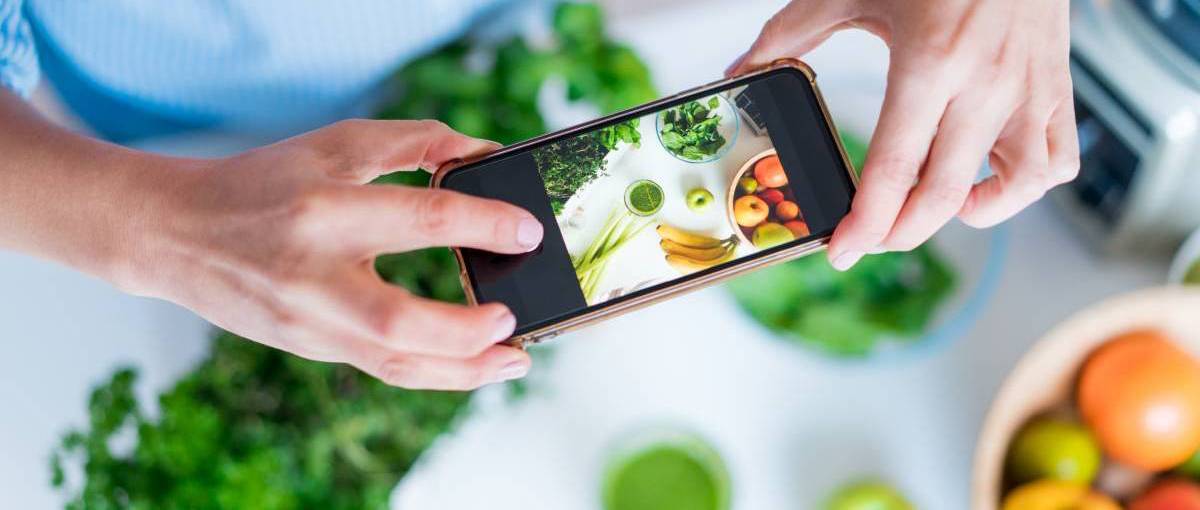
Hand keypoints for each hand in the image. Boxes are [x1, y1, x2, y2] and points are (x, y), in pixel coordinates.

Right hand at [126, 120, 542, 389]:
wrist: (176, 234)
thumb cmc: (265, 181)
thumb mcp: (336, 143)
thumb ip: (415, 142)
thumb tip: (484, 156)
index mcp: (324, 209)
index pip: (421, 219)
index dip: (484, 225)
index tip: (527, 231)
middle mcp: (314, 274)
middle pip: (399, 321)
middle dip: (467, 330)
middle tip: (513, 319)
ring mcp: (309, 321)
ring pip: (393, 363)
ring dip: (463, 371)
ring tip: (515, 360)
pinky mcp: (311, 347)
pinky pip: (382, 370)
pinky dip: (434, 372)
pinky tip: (473, 364)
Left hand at [728, 0, 1078, 269]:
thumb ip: (792, 33)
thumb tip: (744, 70)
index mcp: (931, 62)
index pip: (894, 168)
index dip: (864, 222)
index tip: (841, 250)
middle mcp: (985, 84)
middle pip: (943, 195)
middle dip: (899, 233)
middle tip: (869, 240)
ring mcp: (1029, 91)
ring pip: (1014, 189)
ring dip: (971, 214)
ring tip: (935, 208)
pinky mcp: (1058, 90)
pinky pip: (1056, 162)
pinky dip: (1022, 187)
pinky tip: (986, 178)